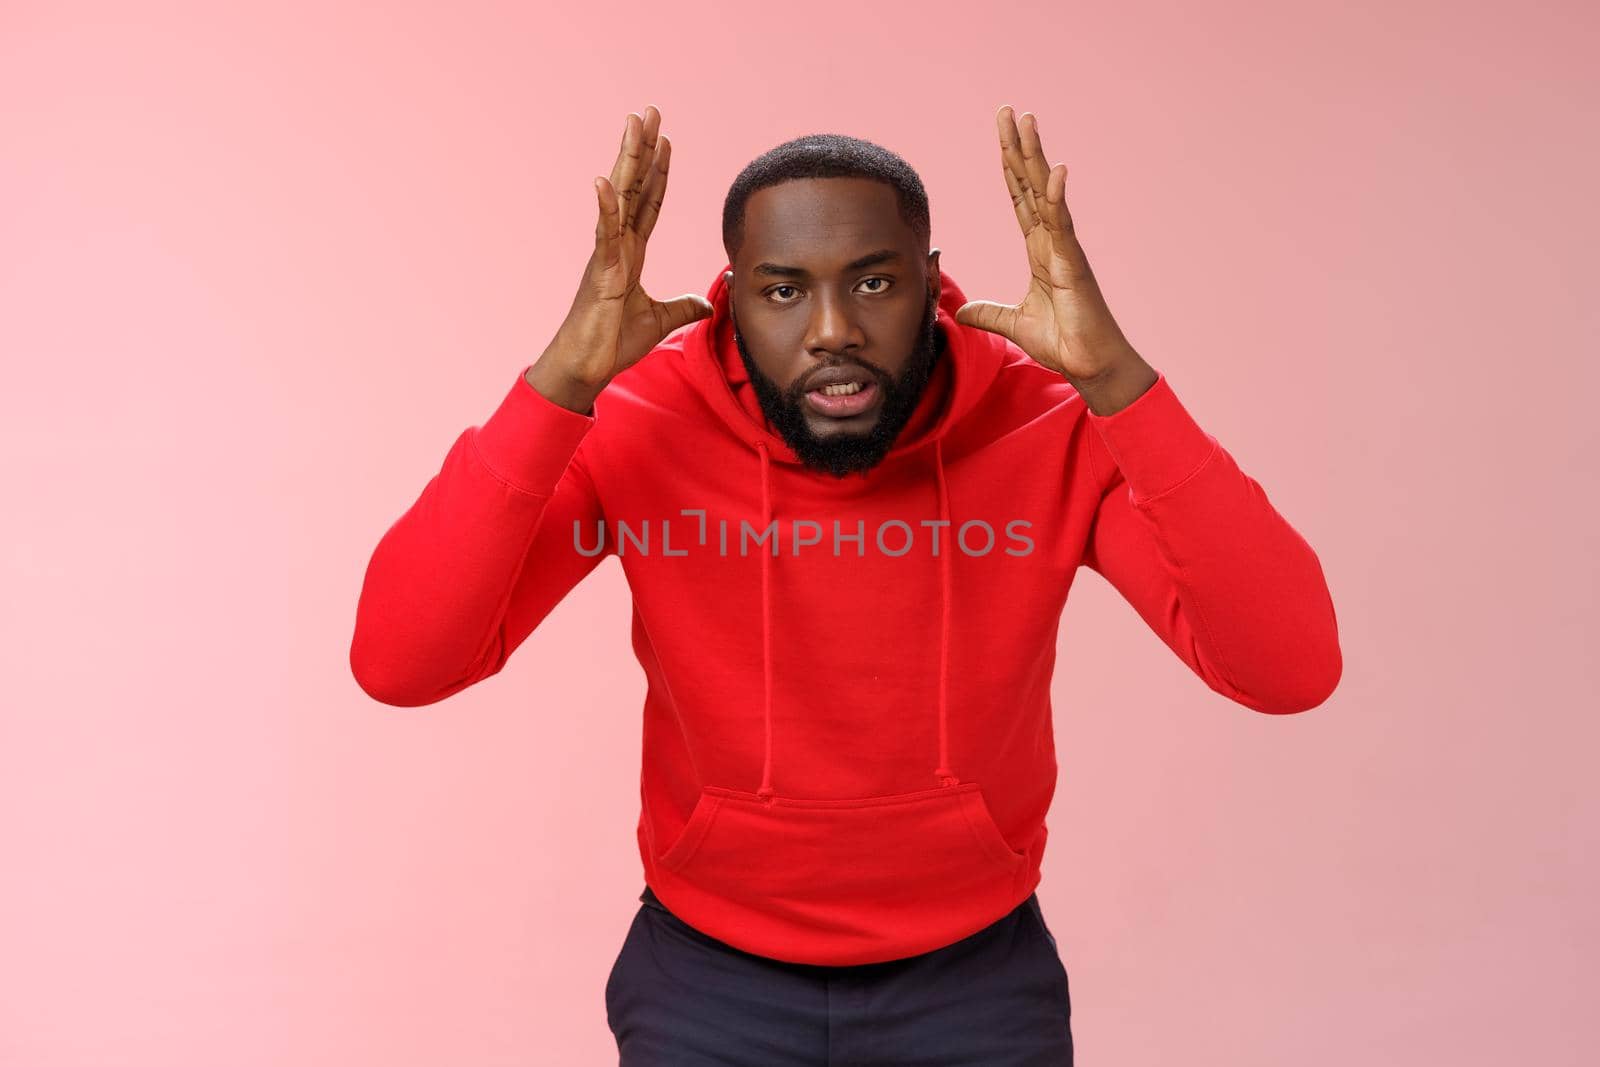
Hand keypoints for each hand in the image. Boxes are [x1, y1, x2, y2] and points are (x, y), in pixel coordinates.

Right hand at [528, 106, 712, 411]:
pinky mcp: (600, 271)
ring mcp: (607, 254)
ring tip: (633, 122)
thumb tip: (707, 303)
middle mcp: (618, 245)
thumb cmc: (613, 343)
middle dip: (643, 148)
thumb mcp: (660, 320)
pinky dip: (605, 205)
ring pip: (621, 196)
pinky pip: (604, 232)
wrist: (587, 367)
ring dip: (628, 158)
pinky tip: (605, 177)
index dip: (659, 172)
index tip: (666, 140)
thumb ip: (683, 307)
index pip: (649, 204)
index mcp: (631, 254)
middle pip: (634, 187)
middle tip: (650, 110)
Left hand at [955, 106, 1146, 388]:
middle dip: (1018, 146)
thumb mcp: (1012, 324)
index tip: (1000, 135)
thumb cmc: (1063, 342)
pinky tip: (1055, 170)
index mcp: (1039, 249)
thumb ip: (988, 312)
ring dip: (1035, 156)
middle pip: (1030, 183)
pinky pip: (1063, 224)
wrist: (1090, 365)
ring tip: (1026, 120)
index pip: (1019, 198)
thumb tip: (959, 310)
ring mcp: (1064, 249)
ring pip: (1045, 192)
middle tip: (1008, 110)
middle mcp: (1052, 241)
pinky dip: (1058, 197)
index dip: (1009, 166)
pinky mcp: (1073, 264)